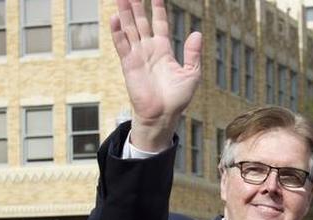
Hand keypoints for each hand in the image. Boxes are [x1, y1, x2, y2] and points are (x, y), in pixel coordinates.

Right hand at [111, 0, 202, 150]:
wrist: (162, 116)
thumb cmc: (177, 99)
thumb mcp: (192, 74)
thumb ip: (193, 54)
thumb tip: (196, 34)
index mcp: (163, 49)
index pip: (159, 23)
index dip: (158, 8)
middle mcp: (148, 49)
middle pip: (140, 21)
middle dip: (136, 5)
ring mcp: (137, 56)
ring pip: (129, 28)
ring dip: (124, 12)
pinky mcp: (128, 64)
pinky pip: (121, 44)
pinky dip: (117, 31)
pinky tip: (115, 17)